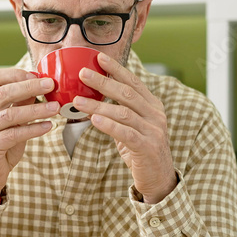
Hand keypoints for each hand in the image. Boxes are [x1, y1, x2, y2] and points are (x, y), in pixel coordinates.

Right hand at [0, 69, 58, 204]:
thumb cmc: (1, 146)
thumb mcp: (12, 123)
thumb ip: (20, 104)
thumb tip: (39, 85)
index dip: (17, 74)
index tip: (38, 75)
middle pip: (4, 93)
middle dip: (30, 86)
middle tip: (51, 85)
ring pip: (10, 114)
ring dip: (36, 110)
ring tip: (55, 108)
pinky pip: (14, 135)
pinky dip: (33, 130)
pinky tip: (48, 127)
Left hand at [73, 53, 176, 202]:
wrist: (158, 178)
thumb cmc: (141, 150)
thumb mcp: (131, 127)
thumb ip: (119, 112)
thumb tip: (93, 98)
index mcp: (153, 106)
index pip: (134, 82)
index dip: (116, 69)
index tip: (99, 58)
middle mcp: (156, 115)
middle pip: (127, 94)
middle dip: (103, 82)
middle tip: (83, 73)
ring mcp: (154, 131)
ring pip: (123, 112)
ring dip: (98, 105)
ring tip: (78, 101)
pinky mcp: (147, 147)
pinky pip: (126, 133)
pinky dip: (109, 126)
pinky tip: (94, 121)